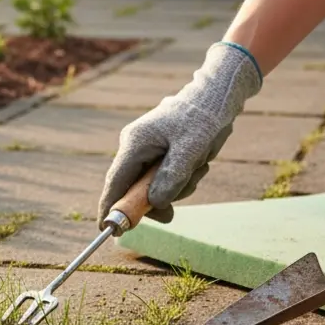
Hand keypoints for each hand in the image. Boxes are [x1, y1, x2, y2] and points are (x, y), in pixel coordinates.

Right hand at [98, 42, 261, 226]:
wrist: (218, 96)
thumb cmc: (203, 118)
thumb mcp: (190, 150)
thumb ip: (171, 177)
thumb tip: (155, 202)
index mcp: (135, 143)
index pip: (115, 182)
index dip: (110, 206)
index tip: (106, 227)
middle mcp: (135, 146)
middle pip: (135, 188)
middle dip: (158, 199)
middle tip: (174, 210)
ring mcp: (147, 149)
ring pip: (154, 185)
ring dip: (178, 186)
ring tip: (200, 167)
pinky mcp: (160, 152)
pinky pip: (165, 177)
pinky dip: (182, 179)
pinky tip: (198, 163)